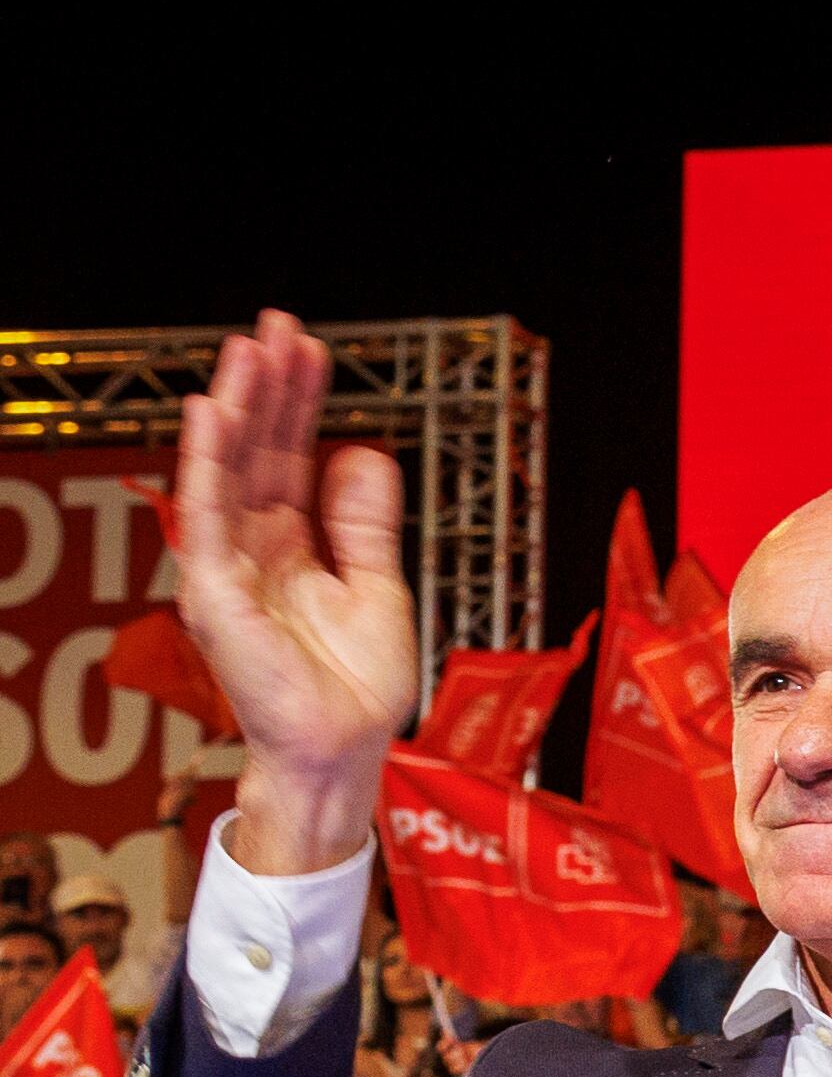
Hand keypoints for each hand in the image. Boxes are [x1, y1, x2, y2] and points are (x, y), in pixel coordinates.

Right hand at [170, 312, 420, 871]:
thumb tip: (360, 451)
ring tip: (248, 350)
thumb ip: (364, 522)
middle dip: (268, 388)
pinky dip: (209, 465)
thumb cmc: (353, 686)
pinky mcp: (216, 593)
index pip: (291, 457)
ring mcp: (230, 568)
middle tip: (277, 325)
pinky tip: (211, 416)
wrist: (344, 751)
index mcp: (292, 545)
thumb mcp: (377, 587)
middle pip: (259, 452)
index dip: (299, 403)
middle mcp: (254, 548)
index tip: (308, 348)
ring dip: (236, 408)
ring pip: (228, 472)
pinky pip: (209, 517)